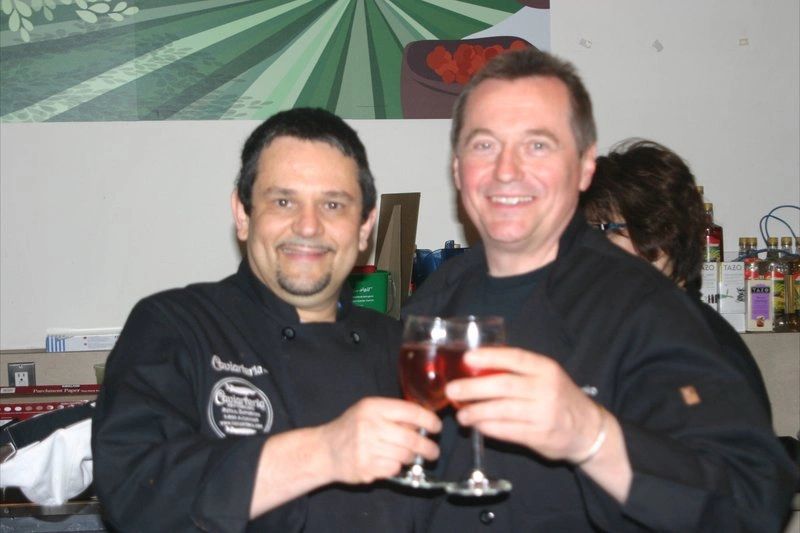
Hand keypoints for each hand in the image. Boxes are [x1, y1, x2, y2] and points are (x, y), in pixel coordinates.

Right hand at [318, 397, 440, 483]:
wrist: (324, 450)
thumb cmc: (351, 428)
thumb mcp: (369, 411)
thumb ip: (394, 414)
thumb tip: (423, 421)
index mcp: (373, 407)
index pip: (411, 411)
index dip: (429, 420)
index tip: (437, 427)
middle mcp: (370, 425)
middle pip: (411, 438)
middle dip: (428, 447)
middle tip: (434, 452)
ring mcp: (367, 447)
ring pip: (404, 455)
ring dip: (412, 458)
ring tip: (411, 457)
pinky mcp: (365, 467)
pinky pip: (394, 469)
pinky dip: (396, 467)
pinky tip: (390, 463)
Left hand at [445, 347, 603, 462]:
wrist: (589, 430)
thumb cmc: (560, 398)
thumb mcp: (547, 376)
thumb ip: (519, 371)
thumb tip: (477, 367)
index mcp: (546, 368)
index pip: (515, 358)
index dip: (489, 357)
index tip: (467, 358)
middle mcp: (546, 389)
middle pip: (503, 385)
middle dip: (473, 387)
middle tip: (452, 389)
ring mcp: (543, 413)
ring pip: (502, 410)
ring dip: (476, 412)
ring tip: (461, 414)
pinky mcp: (539, 435)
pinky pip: (507, 430)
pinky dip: (488, 428)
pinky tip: (477, 426)